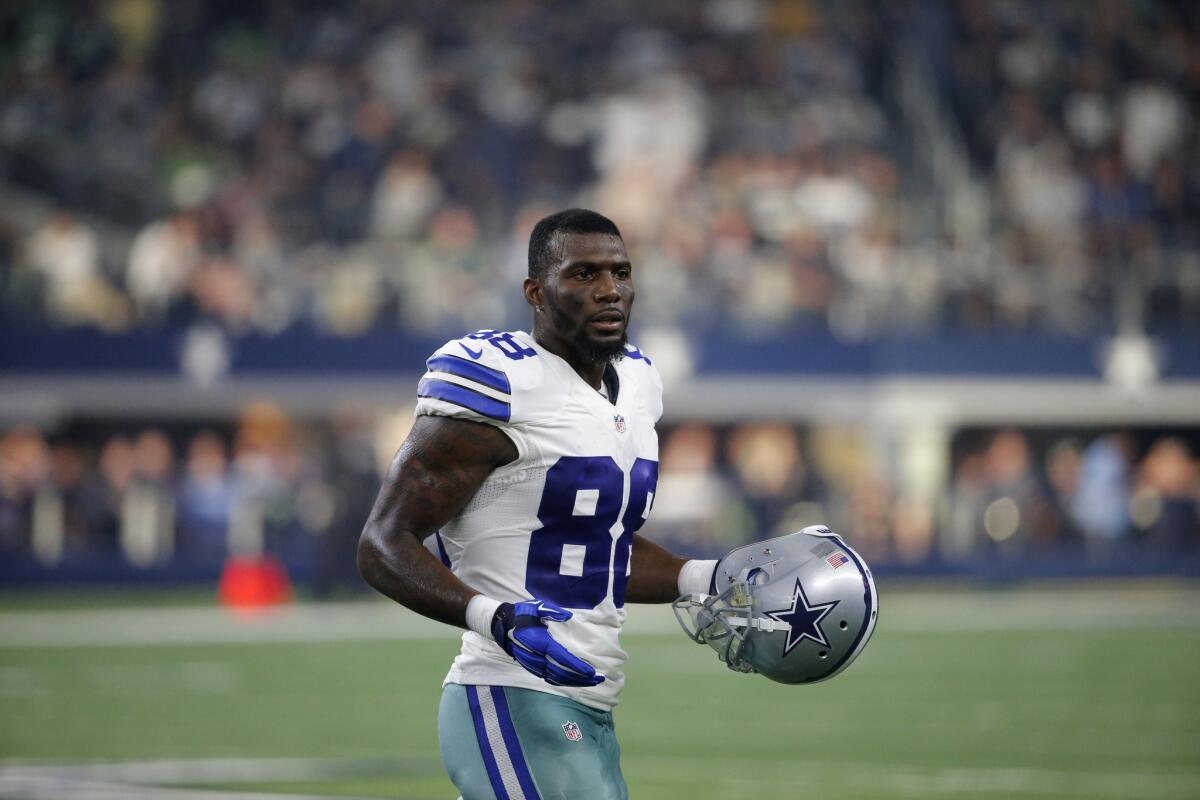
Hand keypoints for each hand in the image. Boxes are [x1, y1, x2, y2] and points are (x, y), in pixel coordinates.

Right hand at [490, 599, 604, 686]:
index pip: (562, 658)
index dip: (577, 667)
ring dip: (573, 682)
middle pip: (561, 673)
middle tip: (599, 679)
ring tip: (590, 683)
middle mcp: (536, 656)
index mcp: (540, 641)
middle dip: (581, 678)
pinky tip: (572, 682)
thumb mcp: (536, 606)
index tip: (592, 672)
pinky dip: (561, 682)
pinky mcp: (530, 667)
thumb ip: (552, 611)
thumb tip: (569, 616)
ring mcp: (532, 664)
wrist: (500, 624)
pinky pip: (548, 678)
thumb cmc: (521, 613)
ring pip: (555, 678)